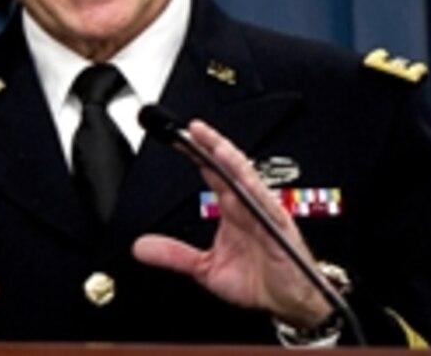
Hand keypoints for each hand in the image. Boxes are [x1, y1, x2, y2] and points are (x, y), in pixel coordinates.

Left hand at [132, 120, 331, 327]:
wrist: (290, 302)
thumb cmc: (257, 280)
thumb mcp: (205, 269)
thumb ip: (174, 255)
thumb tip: (140, 247)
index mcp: (231, 209)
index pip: (212, 173)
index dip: (195, 155)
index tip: (176, 139)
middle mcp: (247, 205)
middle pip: (229, 168)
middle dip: (213, 146)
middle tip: (194, 128)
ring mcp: (264, 213)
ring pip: (247, 179)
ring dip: (231, 161)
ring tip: (215, 144)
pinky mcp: (279, 227)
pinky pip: (266, 203)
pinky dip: (254, 188)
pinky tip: (241, 176)